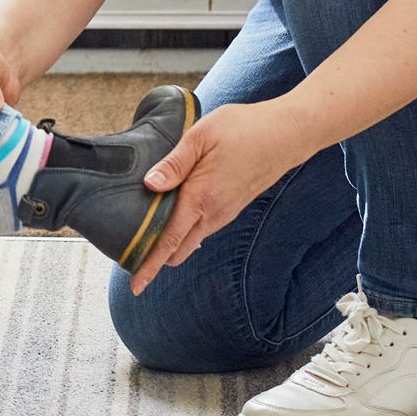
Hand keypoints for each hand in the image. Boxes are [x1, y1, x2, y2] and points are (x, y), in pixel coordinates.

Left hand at [128, 98, 311, 295]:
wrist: (286, 134)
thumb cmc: (243, 129)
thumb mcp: (201, 136)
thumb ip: (174, 163)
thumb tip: (149, 184)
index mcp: (201, 197)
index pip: (169, 241)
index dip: (149, 265)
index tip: (135, 286)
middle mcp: (214, 213)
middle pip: (178, 249)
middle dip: (154, 257)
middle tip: (129, 252)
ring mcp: (225, 213)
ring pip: (191, 240)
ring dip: (169, 242)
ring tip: (144, 232)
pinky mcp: (231, 207)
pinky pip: (202, 227)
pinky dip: (183, 230)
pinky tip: (171, 214)